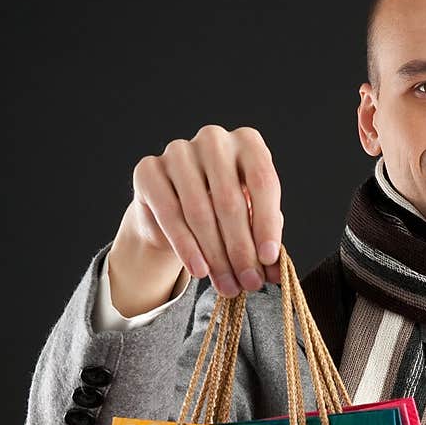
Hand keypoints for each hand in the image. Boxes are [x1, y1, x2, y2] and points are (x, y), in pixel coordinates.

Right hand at [125, 124, 282, 294]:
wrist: (177, 210)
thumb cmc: (224, 212)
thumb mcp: (251, 220)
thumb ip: (264, 239)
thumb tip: (276, 271)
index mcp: (248, 143)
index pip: (263, 181)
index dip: (267, 224)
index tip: (269, 259)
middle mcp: (214, 139)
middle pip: (230, 201)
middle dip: (241, 249)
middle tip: (250, 282)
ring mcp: (178, 152)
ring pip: (199, 211)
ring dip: (216, 255)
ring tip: (228, 285)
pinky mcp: (148, 170)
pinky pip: (169, 213)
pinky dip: (186, 247)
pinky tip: (200, 271)